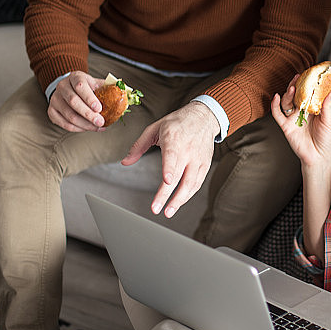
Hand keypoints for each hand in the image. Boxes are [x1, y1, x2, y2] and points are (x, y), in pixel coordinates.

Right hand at [48, 71, 105, 131]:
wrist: (70, 87)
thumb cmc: (87, 87)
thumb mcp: (97, 83)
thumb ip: (109, 88)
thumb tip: (125, 93)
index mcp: (75, 77)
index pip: (80, 86)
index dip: (89, 98)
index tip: (99, 108)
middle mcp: (62, 87)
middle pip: (73, 102)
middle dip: (88, 114)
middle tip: (101, 122)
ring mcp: (55, 99)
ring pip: (69, 115)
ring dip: (85, 124)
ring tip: (97, 127)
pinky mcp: (51, 111)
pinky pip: (64, 124)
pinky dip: (77, 129)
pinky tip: (88, 128)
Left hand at [121, 101, 219, 217]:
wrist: (203, 117)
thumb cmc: (177, 123)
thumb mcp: (154, 128)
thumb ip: (138, 146)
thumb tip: (125, 162)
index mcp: (173, 139)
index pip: (172, 156)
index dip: (170, 169)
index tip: (167, 181)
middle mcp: (188, 150)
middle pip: (179, 176)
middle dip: (168, 195)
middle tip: (156, 209)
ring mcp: (198, 159)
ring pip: (191, 183)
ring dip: (179, 200)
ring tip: (168, 212)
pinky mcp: (205, 165)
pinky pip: (197, 183)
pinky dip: (188, 195)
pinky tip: (178, 203)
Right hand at [271, 75, 330, 169]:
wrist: (319, 157)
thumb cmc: (326, 140)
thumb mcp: (329, 121)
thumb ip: (327, 106)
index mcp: (313, 109)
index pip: (308, 93)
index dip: (308, 84)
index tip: (310, 74)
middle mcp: (302, 112)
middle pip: (296, 95)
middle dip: (296, 85)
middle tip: (298, 76)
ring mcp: (293, 118)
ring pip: (287, 102)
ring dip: (288, 93)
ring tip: (292, 87)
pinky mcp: (286, 126)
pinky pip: (278, 114)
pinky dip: (275, 105)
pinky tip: (276, 97)